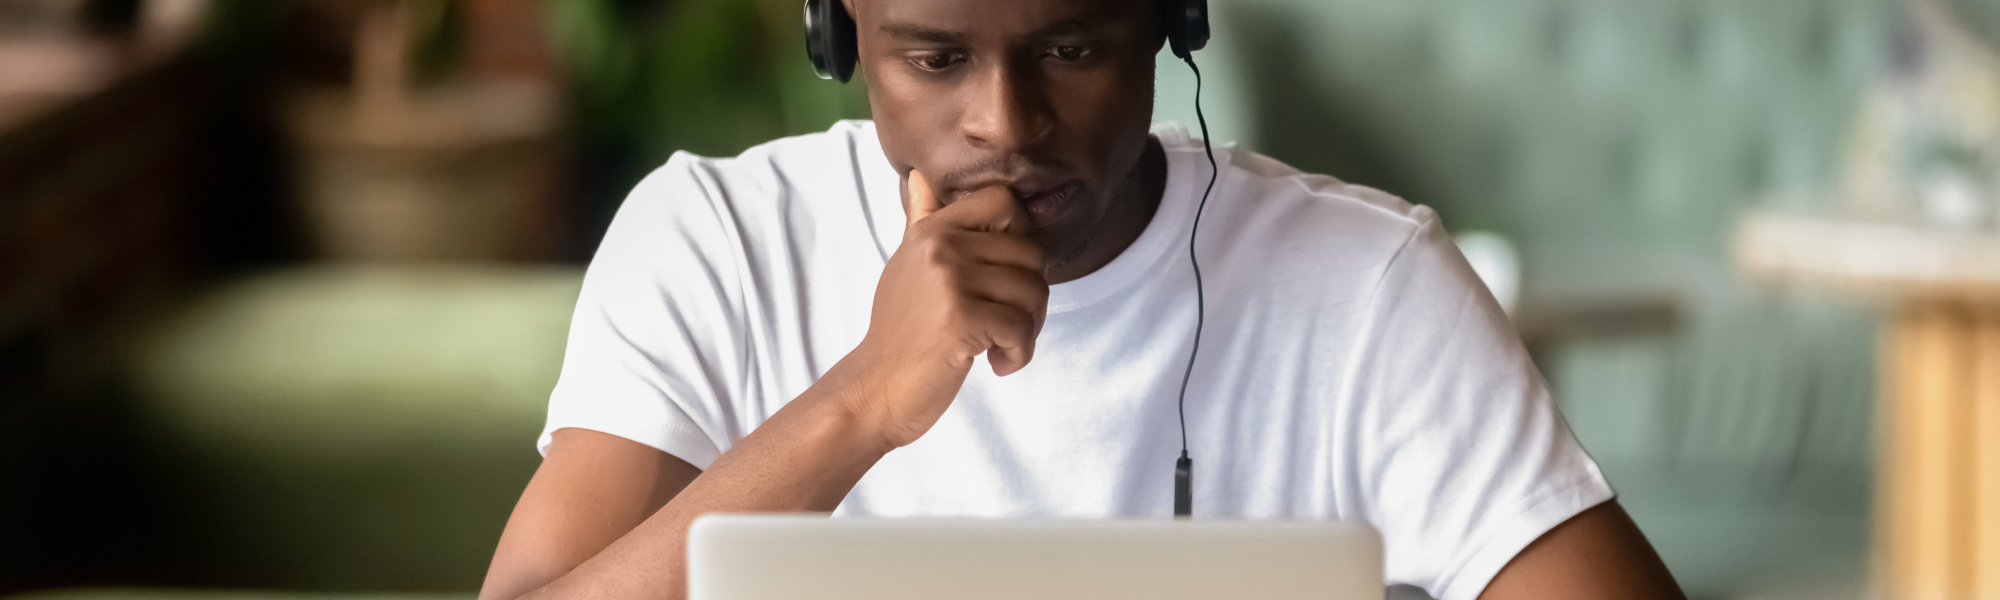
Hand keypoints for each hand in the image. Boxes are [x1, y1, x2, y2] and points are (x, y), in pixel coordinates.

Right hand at [828, 169, 1048, 447]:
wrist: (875, 389)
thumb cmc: (899, 334)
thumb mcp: (906, 267)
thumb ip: (921, 222)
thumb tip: (920, 178)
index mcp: (932, 230)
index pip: (1004, 201)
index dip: (1022, 237)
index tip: (1006, 274)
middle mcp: (940, 246)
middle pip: (1032, 254)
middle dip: (1032, 297)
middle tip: (1008, 325)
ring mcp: (948, 281)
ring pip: (1033, 292)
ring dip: (1027, 330)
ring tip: (999, 346)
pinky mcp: (960, 319)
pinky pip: (1021, 327)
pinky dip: (1019, 353)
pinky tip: (996, 363)